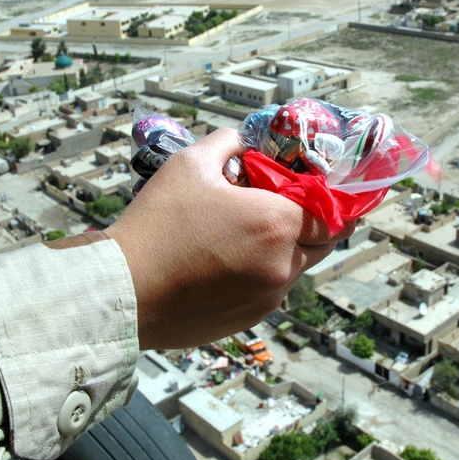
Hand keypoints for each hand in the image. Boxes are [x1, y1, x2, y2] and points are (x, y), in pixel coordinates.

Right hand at [106, 128, 353, 349]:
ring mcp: (268, 297)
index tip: (319, 192)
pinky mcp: (250, 319)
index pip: (334, 215)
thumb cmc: (156, 226)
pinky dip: (263, 275)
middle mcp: (282, 265)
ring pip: (296, 269)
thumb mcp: (189, 165)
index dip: (331, 201)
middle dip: (312, 226)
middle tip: (284, 209)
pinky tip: (228, 263)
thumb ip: (226, 145)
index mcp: (276, 225)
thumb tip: (242, 140)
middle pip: (322, 245)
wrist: (124, 291)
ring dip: (285, 251)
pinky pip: (271, 292)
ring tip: (246, 235)